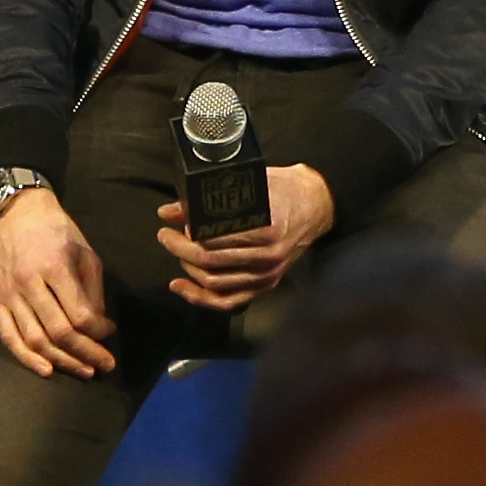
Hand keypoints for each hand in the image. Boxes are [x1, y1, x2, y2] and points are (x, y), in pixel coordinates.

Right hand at [0, 186, 116, 378]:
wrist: (14, 213)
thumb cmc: (56, 230)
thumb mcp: (84, 251)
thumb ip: (92, 290)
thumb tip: (99, 326)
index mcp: (55, 267)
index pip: (79, 314)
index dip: (98, 332)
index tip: (110, 333)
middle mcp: (29, 284)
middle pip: (59, 332)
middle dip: (86, 353)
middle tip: (105, 365)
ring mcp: (9, 295)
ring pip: (35, 340)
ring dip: (62, 361)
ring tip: (83, 370)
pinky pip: (9, 337)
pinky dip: (27, 358)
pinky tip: (47, 370)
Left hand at [156, 164, 335, 310]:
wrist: (318, 204)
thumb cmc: (285, 189)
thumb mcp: (251, 183)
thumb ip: (209, 197)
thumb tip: (170, 211)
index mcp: (266, 228)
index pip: (214, 240)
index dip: (186, 236)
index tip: (170, 224)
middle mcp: (268, 256)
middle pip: (210, 262)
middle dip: (180, 250)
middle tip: (166, 236)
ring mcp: (268, 274)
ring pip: (215, 284)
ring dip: (188, 270)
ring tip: (177, 254)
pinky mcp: (266, 284)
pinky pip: (229, 301)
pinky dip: (201, 298)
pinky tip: (183, 286)